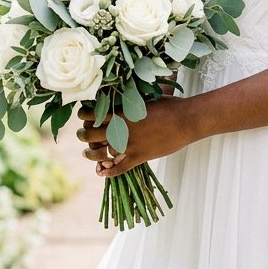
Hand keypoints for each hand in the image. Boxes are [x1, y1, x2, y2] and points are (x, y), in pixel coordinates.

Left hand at [77, 97, 196, 177]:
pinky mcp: (139, 157)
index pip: (92, 115)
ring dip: (90, 154)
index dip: (84, 116)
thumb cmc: (169, 106)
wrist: (186, 120)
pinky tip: (102, 172)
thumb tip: (121, 96)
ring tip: (87, 153)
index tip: (83, 116)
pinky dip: (108, 172)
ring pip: (100, 154)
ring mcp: (129, 145)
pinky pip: (119, 169)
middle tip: (81, 134)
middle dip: (82, 135)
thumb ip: (130, 102)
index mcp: (121, 113)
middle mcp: (120, 130)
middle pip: (90, 135)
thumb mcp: (145, 99)